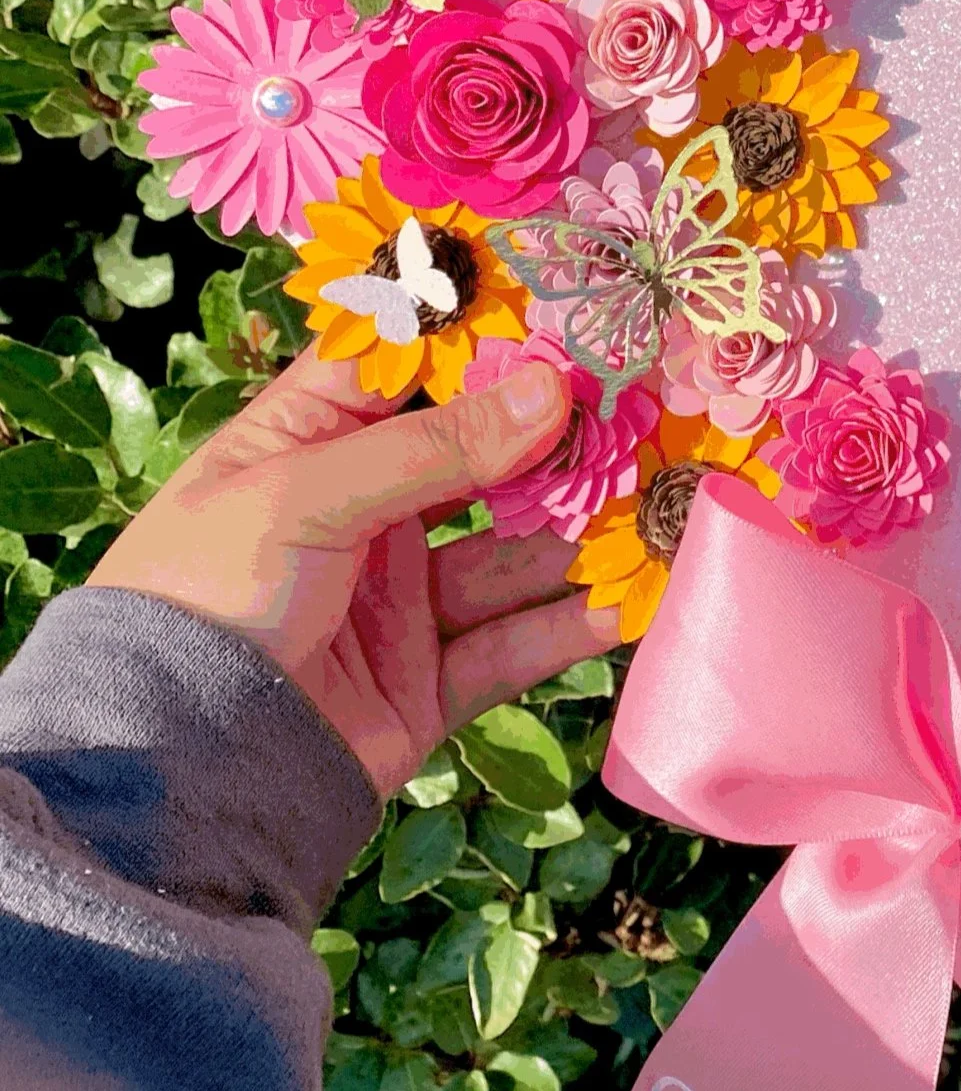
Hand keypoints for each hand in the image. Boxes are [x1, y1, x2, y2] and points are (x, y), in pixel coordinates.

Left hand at [88, 346, 620, 794]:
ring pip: (514, 552)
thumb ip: (437, 447)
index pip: (409, 369)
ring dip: (583, 534)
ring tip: (663, 504)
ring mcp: (400, 600)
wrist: (167, 780)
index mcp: (309, 445)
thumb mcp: (306, 496)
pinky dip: (574, 624)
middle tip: (647, 410)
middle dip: (561, 441)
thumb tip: (556, 388)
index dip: (486, 340)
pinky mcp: (428, 681)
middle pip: (482, 461)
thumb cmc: (203, 599)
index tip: (574, 310)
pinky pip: (516, 642)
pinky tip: (634, 597)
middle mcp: (363, 514)